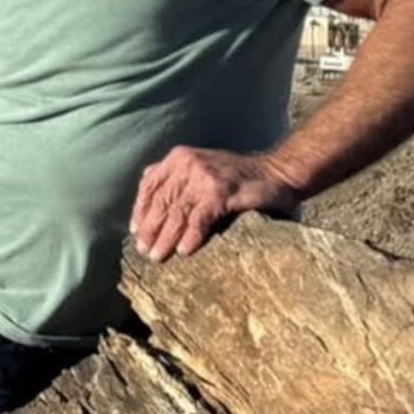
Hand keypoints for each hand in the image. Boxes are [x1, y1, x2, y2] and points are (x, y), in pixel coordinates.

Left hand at [130, 146, 302, 262]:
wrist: (277, 173)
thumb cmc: (237, 177)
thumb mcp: (202, 168)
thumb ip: (177, 180)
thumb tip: (149, 209)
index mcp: (180, 158)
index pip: (151, 184)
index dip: (141, 210)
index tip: (135, 231)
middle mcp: (189, 163)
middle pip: (161, 201)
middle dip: (151, 229)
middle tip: (145, 251)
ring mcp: (205, 177)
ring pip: (177, 213)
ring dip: (166, 238)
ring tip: (159, 256)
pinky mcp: (221, 192)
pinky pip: (199, 218)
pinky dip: (190, 236)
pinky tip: (185, 251)